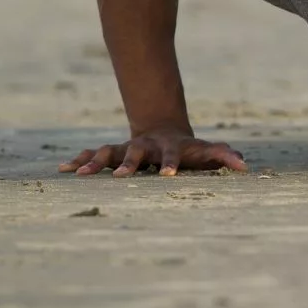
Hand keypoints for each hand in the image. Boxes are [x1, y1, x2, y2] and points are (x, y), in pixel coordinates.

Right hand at [59, 129, 247, 176]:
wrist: (163, 130)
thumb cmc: (190, 149)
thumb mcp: (207, 152)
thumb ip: (225, 156)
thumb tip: (245, 166)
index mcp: (169, 148)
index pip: (173, 157)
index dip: (172, 165)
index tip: (169, 176)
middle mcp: (145, 147)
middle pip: (136, 153)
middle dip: (127, 165)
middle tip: (119, 178)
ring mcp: (127, 148)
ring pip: (109, 153)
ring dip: (96, 163)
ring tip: (79, 175)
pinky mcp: (113, 152)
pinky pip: (93, 155)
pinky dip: (79, 160)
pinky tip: (62, 168)